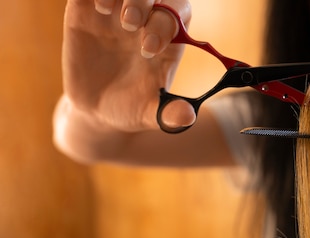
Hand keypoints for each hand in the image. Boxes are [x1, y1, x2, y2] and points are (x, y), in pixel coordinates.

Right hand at [62, 0, 191, 131]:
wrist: (97, 110)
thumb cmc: (132, 108)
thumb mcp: (150, 114)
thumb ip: (169, 114)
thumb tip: (188, 117)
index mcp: (168, 38)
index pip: (178, 12)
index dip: (166, 23)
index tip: (150, 49)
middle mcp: (145, 19)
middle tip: (130, 22)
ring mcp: (115, 12)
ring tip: (107, 10)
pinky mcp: (85, 11)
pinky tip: (93, 7)